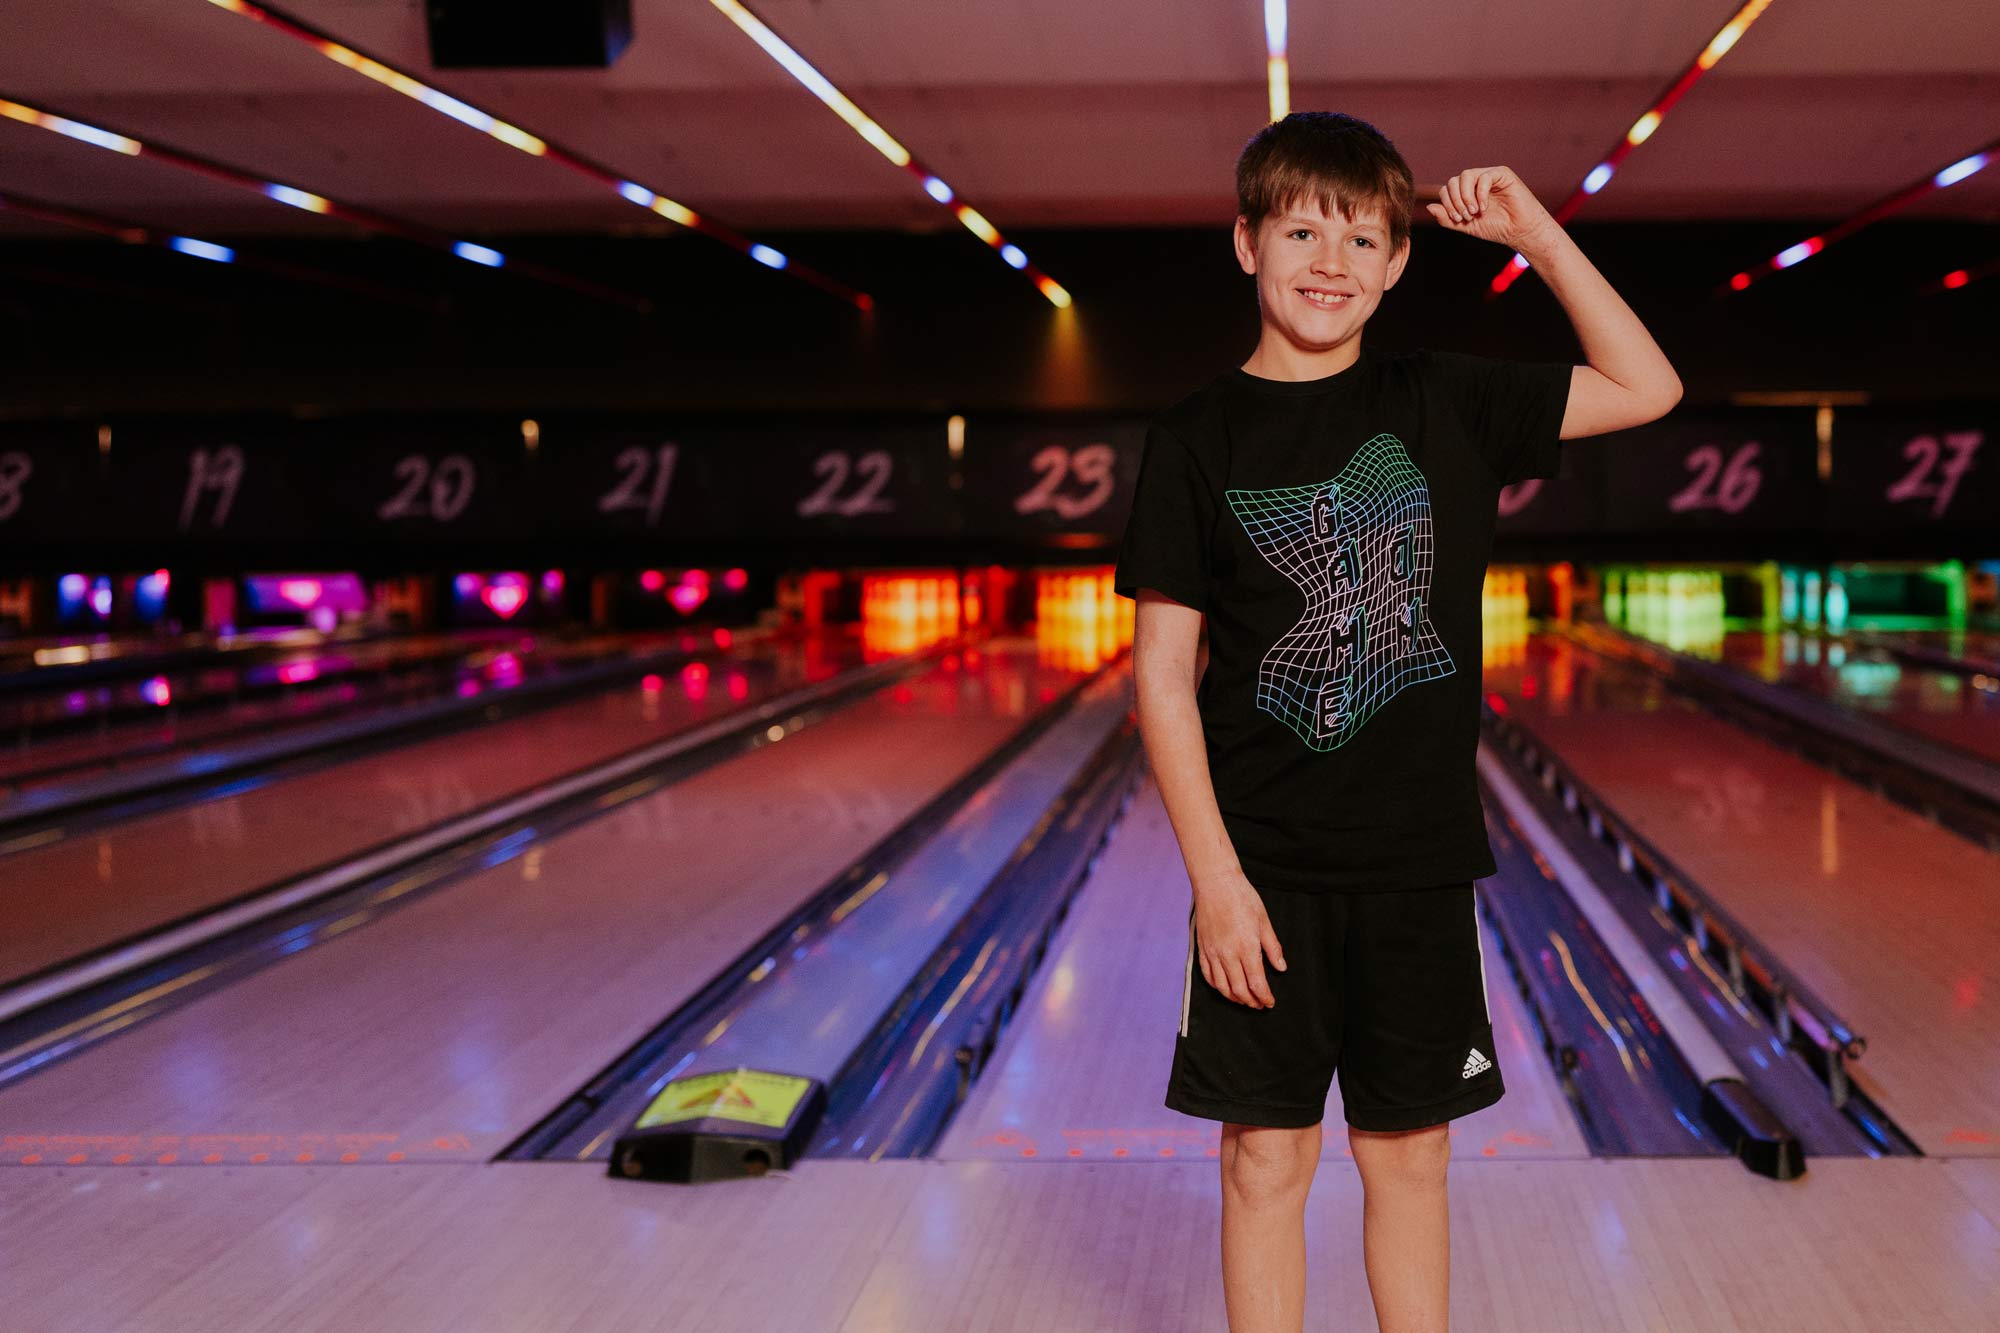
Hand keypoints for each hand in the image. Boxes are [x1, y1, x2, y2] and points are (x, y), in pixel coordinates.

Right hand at [1191, 873, 1287, 1008]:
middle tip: (1259, 1004)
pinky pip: (1208, 975)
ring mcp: (1213, 952)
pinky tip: (1225, 987)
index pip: (1257, 983)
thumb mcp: (1264, 921)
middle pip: (1239, 989)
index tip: (1270, 1002)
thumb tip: (1281, 967)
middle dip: (1251, 1001)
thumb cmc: (1242, 897)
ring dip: (1234, 997)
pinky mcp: (1202, 948)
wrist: (1216, 883)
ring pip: (1222, 986)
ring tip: (1244, 999)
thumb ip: (1273, 947)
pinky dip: (1217, 986)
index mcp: (1247, 947)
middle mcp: (1228, 954)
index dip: (1264, 997)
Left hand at [1426, 166, 1557, 251]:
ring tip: (1473, 212)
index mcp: (1466, 192)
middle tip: (1464, 217)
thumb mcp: (1465, 226)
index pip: (1447, 189)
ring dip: (1465, 196)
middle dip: (1455, 201)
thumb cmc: (1495, 228)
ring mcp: (1488, 176)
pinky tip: (1484, 207)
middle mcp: (1476, 181)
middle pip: (1454, 181)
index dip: (1447, 203)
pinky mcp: (1502, 174)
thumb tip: (1428, 206)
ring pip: (1465, 176)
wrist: (1519, 231)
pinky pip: (1484, 177)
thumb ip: (1447, 218)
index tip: (1457, 220)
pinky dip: (1480, 193)